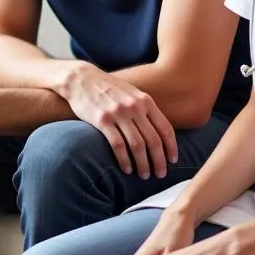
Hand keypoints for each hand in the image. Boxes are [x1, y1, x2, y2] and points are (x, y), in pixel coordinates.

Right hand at [60, 62, 176, 177]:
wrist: (81, 79)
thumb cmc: (108, 88)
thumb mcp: (132, 93)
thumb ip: (145, 109)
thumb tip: (160, 132)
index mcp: (145, 101)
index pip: (165, 129)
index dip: (171, 148)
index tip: (173, 161)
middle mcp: (134, 107)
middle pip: (153, 140)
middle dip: (159, 161)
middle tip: (160, 175)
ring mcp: (118, 113)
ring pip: (137, 145)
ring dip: (143, 164)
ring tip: (144, 175)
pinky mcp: (102, 120)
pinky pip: (118, 145)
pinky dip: (124, 160)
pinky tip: (127, 169)